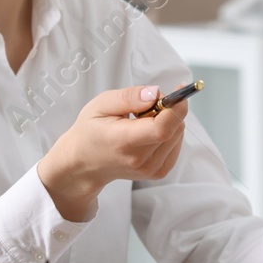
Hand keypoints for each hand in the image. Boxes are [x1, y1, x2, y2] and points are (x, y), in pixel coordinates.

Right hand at [37, 83, 190, 222]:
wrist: (84, 162)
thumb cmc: (90, 130)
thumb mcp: (101, 105)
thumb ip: (129, 97)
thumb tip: (155, 93)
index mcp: (123, 142)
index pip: (162, 129)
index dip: (176, 108)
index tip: (178, 90)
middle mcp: (140, 160)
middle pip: (174, 128)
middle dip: (168, 109)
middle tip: (144, 106)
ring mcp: (151, 169)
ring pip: (178, 134)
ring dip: (167, 121)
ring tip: (141, 122)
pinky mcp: (159, 172)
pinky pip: (176, 144)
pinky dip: (168, 132)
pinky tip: (148, 132)